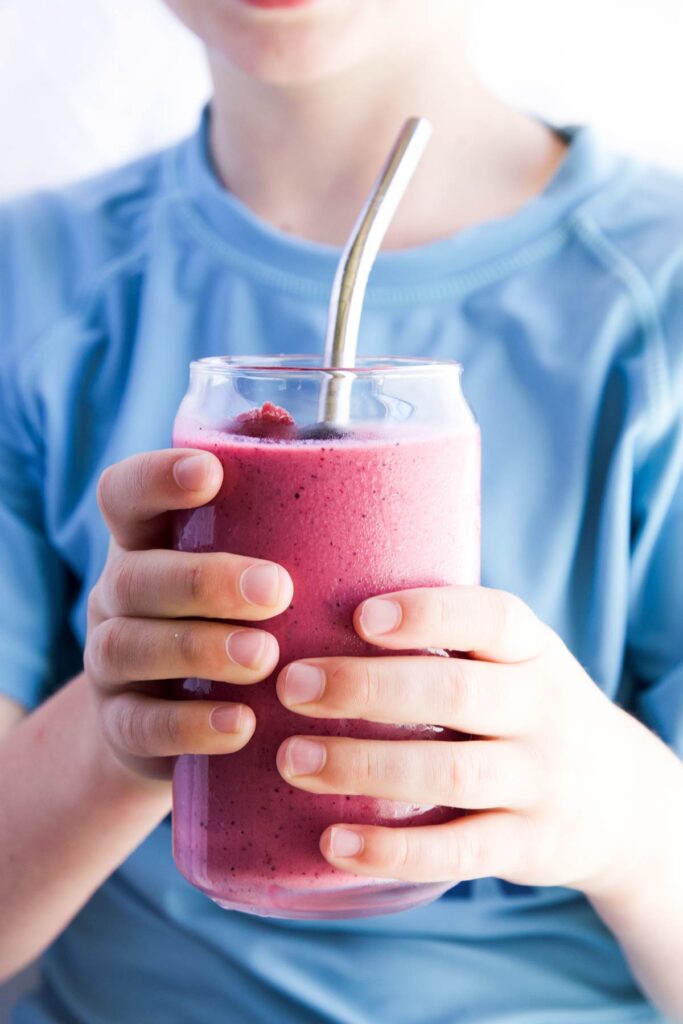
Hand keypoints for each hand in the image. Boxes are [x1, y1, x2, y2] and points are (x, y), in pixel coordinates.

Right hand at [85, 450, 292, 779]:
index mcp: (147, 543)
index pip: (125, 494)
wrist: (187, 715)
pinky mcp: (121, 725)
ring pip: (129, 647)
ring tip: (264, 658)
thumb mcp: (251, 559)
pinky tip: (241, 724)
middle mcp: (118, 595)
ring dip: (199, 649)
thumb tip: (292, 422)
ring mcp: (111, 662)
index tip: (210, 473)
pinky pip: (139, 725)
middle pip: (134, 577)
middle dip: (204, 580)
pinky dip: (189, 724)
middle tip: (277, 590)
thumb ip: (269, 504)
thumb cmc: (238, 614)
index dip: (156, 478)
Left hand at [275, 585, 680, 898]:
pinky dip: (394, 850)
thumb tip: (317, 614)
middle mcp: (543, 709)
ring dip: (365, 765)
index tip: (360, 617)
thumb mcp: (515, 663)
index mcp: (533, 650)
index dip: (428, 614)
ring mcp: (540, 781)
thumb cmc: (527, 711)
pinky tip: (334, 841)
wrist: (619, 798)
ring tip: (293, 759)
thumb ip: (448, 641)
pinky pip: (459, 851)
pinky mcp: (528, 846)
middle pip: (457, 692)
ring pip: (452, 771)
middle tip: (292, 685)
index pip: (492, 618)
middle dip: (368, 687)